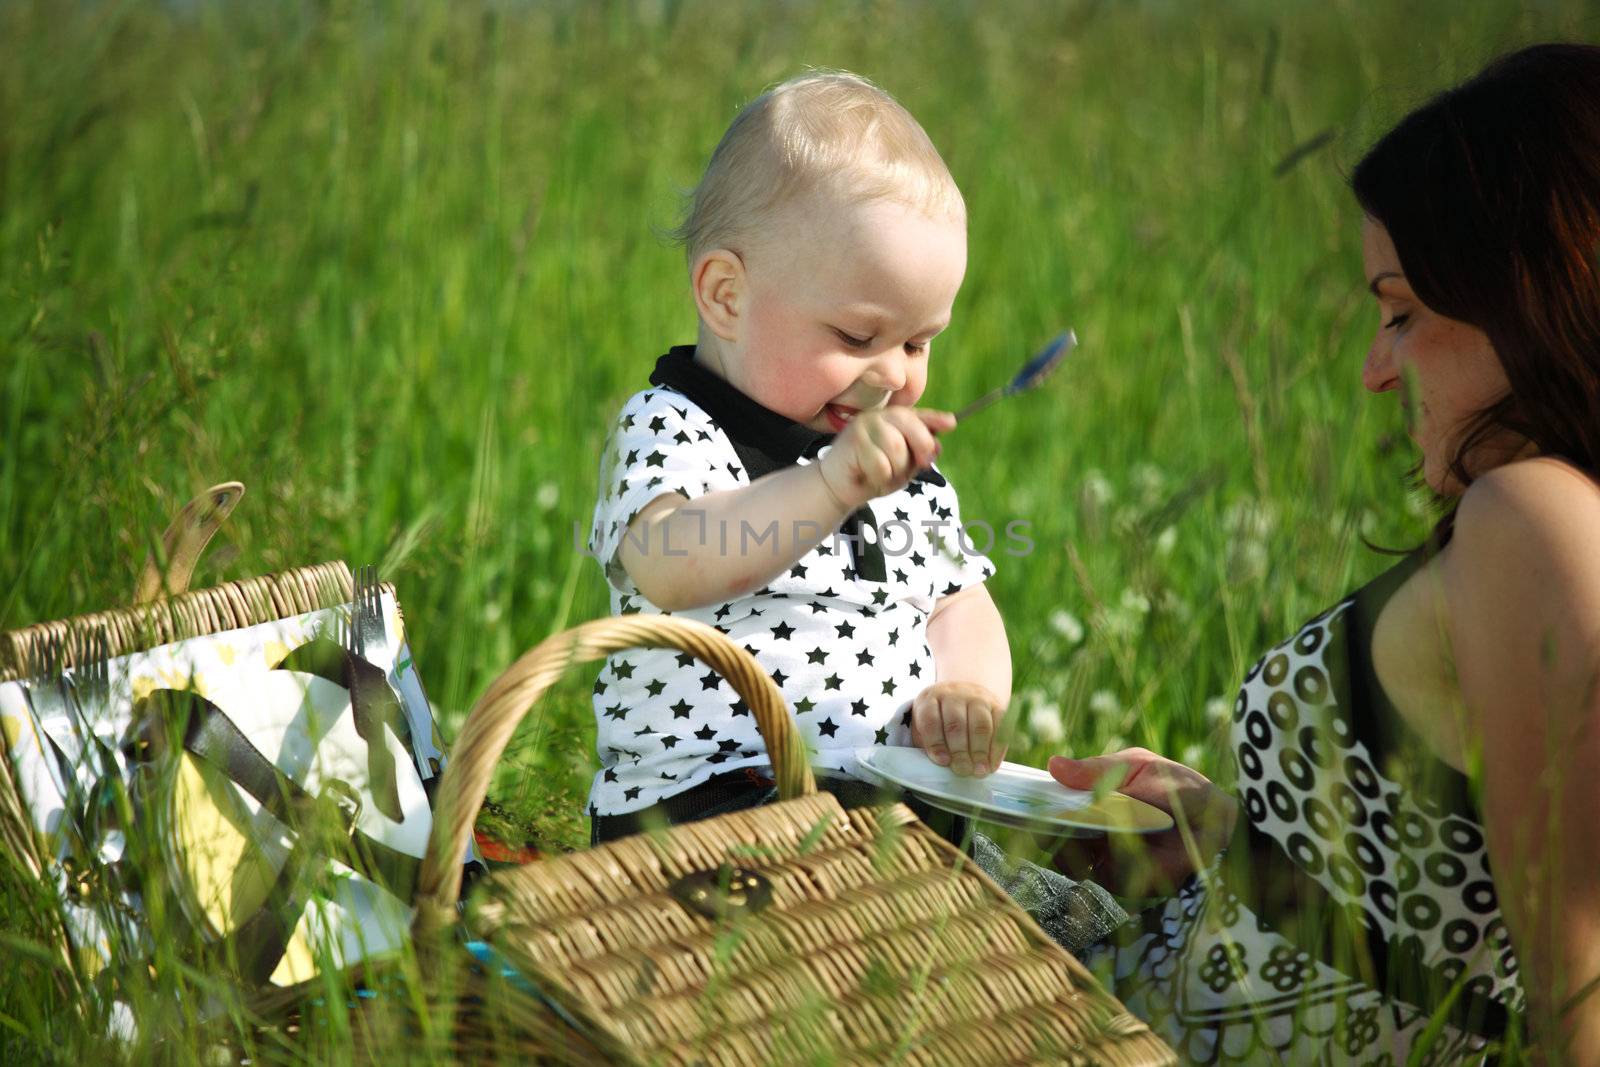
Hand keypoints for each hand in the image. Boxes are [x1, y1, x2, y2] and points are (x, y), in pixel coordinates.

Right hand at [817, 407, 953, 510]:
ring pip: (897, 447)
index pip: (917, 415)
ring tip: (885, 474)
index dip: (935, 419)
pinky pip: (881, 463)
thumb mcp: (903, 465)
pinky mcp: (854, 440)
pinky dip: (881, 477)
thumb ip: (919, 454)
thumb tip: (937, 446)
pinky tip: (870, 476)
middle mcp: (879, 416)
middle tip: (920, 466)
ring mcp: (865, 426)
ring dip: (896, 469)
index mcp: (892, 419)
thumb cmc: (873, 473)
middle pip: (911, 427)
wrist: (838, 487)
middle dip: (920, 449)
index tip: (951, 424)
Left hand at [911, 681, 1006, 776]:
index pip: (930, 719)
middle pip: (956, 723)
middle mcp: (954, 694)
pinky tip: (992, 764)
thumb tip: (941, 766)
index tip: (943, 761)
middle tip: (963, 771)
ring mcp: (977, 697)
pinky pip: (1000, 726)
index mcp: (930, 699)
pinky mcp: (996, 705)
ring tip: (979, 771)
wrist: (964, 696)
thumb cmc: (940, 719)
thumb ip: (929, 744)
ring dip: (980, 751)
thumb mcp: (926, 727)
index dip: (936, 742)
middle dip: (960, 751)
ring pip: (980, 724)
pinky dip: (997, 748)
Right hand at [1047, 748, 1237, 898]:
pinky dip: (1082, 863)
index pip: (1056, 803)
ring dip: (1059, 844)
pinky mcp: (1117, 880)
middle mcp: (1093, 830)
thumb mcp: (1135, 768)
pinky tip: (1082, 850)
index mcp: (1094, 800)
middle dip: (1042, 826)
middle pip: (1053, 832)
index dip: (1038, 801)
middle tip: (1037, 819)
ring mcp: (1102, 857)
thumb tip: (1052, 765)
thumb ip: (1096, 770)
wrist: (1216, 823)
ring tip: (1060, 831)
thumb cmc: (1177, 787)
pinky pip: (1089, 875)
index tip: (1019, 796)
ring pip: (1065, 855)